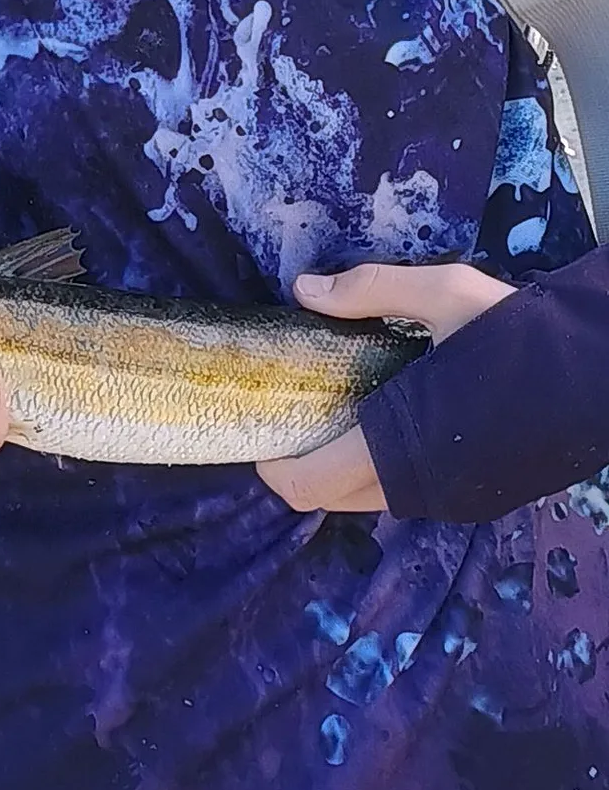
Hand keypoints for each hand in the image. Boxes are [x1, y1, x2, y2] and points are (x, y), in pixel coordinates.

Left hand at [257, 262, 515, 513]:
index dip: (273, 467)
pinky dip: (384, 469)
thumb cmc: (525, 333)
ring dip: (343, 467)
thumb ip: (370, 290)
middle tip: (297, 415)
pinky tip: (393, 420)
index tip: (263, 434)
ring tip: (341, 413)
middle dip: (303, 463)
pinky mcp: (481, 498)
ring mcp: (453, 499)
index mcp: (396, 444)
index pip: (306, 486)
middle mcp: (419, 485)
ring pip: (369, 498)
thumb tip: (304, 290)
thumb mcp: (447, 292)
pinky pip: (409, 493)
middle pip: (328, 497)